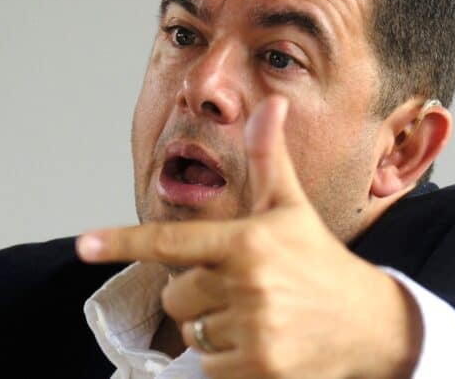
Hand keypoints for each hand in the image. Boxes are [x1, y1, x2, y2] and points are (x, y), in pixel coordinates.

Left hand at [78, 96, 421, 378]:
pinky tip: (262, 343)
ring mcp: (255, 332)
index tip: (84, 245)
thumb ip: (269, 159)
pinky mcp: (259, 370)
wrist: (370, 324)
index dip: (124, 242)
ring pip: (191, 333)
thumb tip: (272, 104)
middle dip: (196, 293)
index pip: (174, 243)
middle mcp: (248, 286)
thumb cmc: (320, 260)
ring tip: (257, 316)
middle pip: (175, 296)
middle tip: (241, 288)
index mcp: (249, 242)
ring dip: (212, 327)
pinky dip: (227, 359)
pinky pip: (210, 366)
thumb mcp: (291, 208)